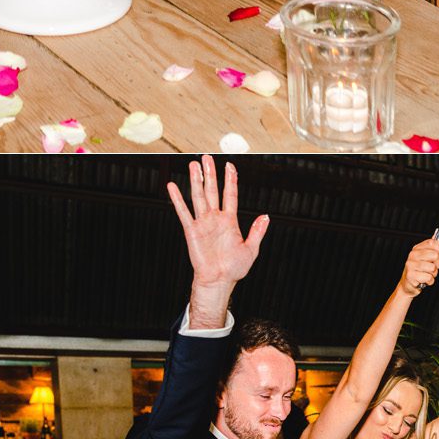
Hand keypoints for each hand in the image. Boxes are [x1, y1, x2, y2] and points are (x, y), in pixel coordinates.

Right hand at [167, 153, 268, 328]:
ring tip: (193, 164)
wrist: (219, 281)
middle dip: (210, 173)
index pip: (230, 195)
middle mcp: (215, 218)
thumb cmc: (234, 268)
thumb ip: (257, 232)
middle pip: (212, 190)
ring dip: (196, 180)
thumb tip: (266, 216)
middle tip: (206, 157)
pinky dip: (177, 199)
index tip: (230, 165)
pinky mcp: (192, 231)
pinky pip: (184, 212)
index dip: (230, 180)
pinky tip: (172, 186)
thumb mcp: (251, 249)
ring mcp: (203, 223)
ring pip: (199, 196)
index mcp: (230, 221)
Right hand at [401, 237, 438, 296]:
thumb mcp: (424, 258)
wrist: (407, 284)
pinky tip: (424, 280)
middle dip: (438, 264)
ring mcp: (411, 264)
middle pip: (435, 255)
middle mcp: (413, 255)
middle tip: (433, 267)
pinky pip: (429, 278)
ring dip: (433, 274)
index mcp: (417, 248)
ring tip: (427, 274)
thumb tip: (438, 242)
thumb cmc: (418, 271)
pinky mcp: (411, 275)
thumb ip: (431, 249)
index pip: (432, 242)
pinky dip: (429, 281)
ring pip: (433, 268)